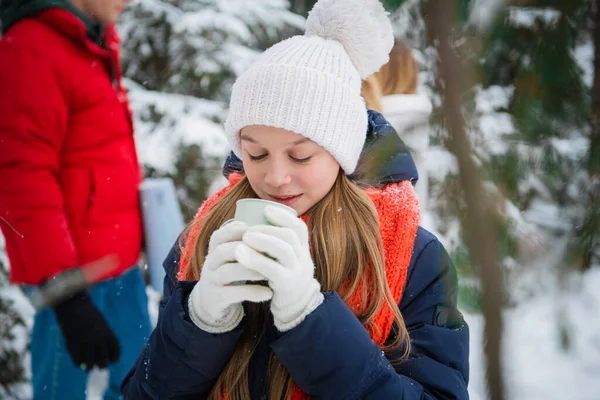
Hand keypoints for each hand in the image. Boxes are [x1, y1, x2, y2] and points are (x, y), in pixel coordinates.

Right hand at [53, 290, 119, 369]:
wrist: (73, 304)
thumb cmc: (87, 312)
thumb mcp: (100, 322)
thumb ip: (102, 334)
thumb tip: (102, 348)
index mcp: (107, 331)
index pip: (115, 348)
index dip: (115, 356)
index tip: (114, 361)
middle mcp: (98, 339)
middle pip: (103, 358)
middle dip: (103, 364)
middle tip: (101, 367)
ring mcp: (85, 342)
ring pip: (89, 361)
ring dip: (89, 366)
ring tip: (88, 367)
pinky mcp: (73, 343)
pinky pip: (76, 359)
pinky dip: (78, 363)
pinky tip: (78, 363)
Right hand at [188, 221, 272, 332]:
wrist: (212, 304)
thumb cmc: (230, 274)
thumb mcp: (232, 257)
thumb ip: (246, 243)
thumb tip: (274, 223)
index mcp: (215, 250)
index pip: (220, 235)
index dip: (236, 230)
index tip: (258, 231)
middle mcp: (210, 263)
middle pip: (223, 251)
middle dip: (247, 249)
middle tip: (269, 252)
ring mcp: (211, 281)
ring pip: (228, 272)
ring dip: (251, 270)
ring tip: (270, 272)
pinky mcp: (216, 299)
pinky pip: (233, 294)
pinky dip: (252, 292)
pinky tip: (269, 292)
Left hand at [236, 206, 323, 331]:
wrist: (292, 307)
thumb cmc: (283, 277)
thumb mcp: (286, 259)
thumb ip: (278, 243)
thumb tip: (259, 218)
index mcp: (303, 250)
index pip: (299, 228)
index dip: (284, 217)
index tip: (267, 209)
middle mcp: (303, 259)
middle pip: (290, 236)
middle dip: (268, 229)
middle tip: (249, 229)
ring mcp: (297, 272)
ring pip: (283, 250)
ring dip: (262, 241)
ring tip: (245, 237)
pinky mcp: (286, 285)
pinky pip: (272, 270)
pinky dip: (256, 261)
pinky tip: (241, 256)